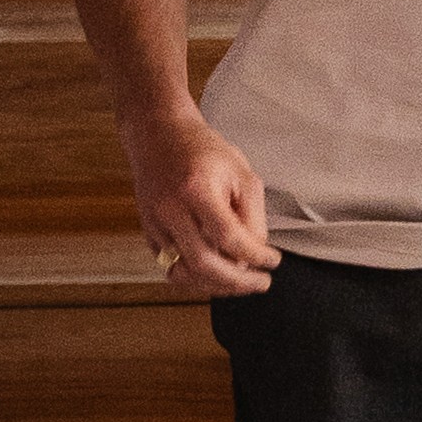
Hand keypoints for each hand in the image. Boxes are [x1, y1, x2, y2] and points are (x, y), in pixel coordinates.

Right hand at [122, 100, 276, 292]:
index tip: (272, 261)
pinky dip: (197, 278)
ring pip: (183, 274)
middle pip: (203, 264)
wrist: (159, 135)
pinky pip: (171, 268)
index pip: (228, 237)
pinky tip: (217, 273)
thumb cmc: (201, 150)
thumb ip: (252, 213)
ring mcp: (155, 224)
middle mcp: (170, 210)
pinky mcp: (149, 233)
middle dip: (238, 282)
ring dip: (216, 286)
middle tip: (261, 282)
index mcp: (196, 190)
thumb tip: (256, 251)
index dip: (255, 256)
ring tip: (240, 282)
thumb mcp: (241, 172)